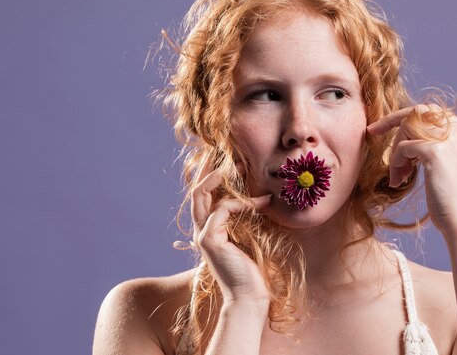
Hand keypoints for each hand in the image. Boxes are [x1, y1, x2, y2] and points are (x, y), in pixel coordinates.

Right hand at [191, 165, 271, 306]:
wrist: (249, 297)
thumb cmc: (252, 272)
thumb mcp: (248, 239)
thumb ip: (244, 222)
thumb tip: (260, 199)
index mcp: (209, 231)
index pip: (203, 197)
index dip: (212, 178)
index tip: (232, 165)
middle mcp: (201, 231)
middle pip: (195, 191)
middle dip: (209, 170)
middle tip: (232, 159)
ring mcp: (203, 235)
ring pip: (201, 195)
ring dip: (222, 179)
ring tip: (244, 169)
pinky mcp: (210, 239)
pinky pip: (222, 209)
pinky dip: (241, 203)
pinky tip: (260, 204)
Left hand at [366, 105, 456, 235]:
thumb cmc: (452, 200)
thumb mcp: (446, 166)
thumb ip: (432, 147)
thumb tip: (405, 141)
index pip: (428, 111)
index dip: (402, 117)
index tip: (378, 127)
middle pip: (415, 113)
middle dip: (391, 123)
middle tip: (372, 133)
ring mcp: (449, 139)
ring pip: (406, 128)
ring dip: (395, 152)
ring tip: (399, 175)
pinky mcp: (435, 151)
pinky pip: (403, 147)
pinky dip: (396, 163)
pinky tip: (400, 181)